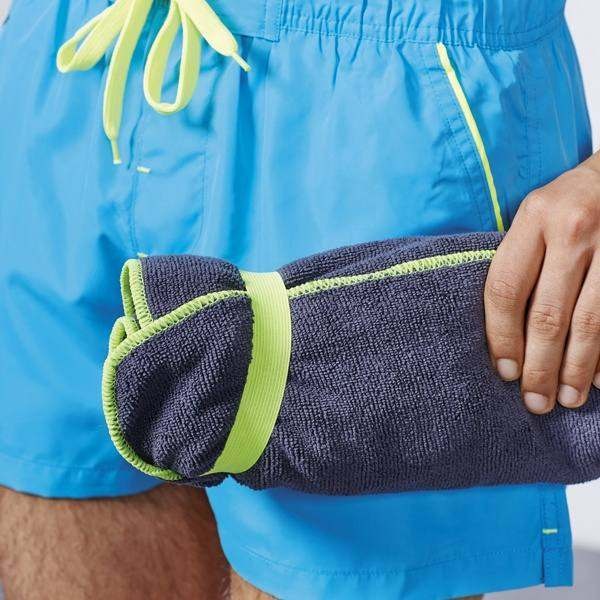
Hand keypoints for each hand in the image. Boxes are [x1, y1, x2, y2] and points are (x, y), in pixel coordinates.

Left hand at [485, 151, 599, 413]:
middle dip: (540, 366)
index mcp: (535, 217)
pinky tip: (598, 380)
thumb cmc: (569, 202)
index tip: (505, 371)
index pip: (505, 290)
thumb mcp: (536, 215)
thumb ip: (520, 261)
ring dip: (576, 369)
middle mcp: (573, 230)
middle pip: (548, 315)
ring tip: (566, 399)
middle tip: (535, 402)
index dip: (501, 337)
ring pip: (590, 324)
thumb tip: (505, 334)